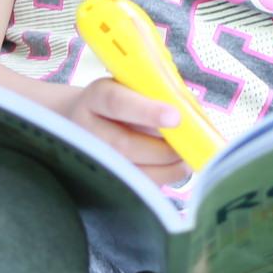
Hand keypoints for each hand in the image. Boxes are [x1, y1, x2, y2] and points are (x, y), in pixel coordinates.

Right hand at [58, 80, 192, 185]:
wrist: (80, 118)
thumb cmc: (120, 99)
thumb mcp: (130, 86)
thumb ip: (154, 95)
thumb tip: (192, 115)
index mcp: (96, 96)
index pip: (117, 102)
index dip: (146, 111)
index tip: (175, 117)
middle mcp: (86, 128)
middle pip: (123, 144)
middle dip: (162, 149)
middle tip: (188, 147)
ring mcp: (90, 157)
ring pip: (128, 170)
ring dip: (165, 168)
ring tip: (186, 159)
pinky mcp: (100, 177)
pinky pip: (132, 185)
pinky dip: (159, 179)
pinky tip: (175, 169)